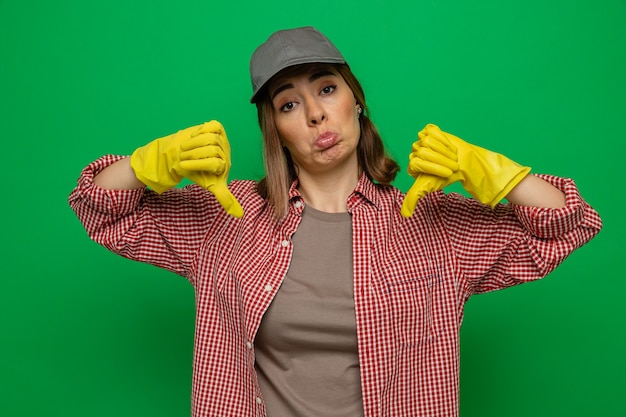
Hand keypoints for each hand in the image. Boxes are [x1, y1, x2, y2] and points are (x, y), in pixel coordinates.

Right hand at [179, 121, 243, 217]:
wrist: (180, 156)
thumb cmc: (196, 172)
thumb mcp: (212, 185)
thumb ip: (225, 198)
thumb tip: (239, 215)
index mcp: (226, 164)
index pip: (216, 163)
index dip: (198, 165)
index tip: (185, 167)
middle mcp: (226, 151)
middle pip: (211, 150)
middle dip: (193, 155)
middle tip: (184, 158)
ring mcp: (222, 138)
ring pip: (208, 138)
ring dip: (192, 144)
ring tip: (185, 149)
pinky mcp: (215, 127)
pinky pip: (209, 126)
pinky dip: (198, 131)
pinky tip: (193, 137)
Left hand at [401, 124, 529, 216]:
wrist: (464, 164)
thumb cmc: (446, 177)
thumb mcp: (428, 188)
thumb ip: (413, 199)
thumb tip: (405, 215)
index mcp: (412, 165)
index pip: (417, 162)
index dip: (434, 167)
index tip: (447, 173)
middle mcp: (414, 152)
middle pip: (423, 152)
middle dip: (441, 160)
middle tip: (451, 165)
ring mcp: (421, 140)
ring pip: (429, 141)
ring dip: (444, 150)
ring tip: (451, 156)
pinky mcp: (429, 131)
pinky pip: (432, 131)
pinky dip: (443, 139)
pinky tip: (448, 145)